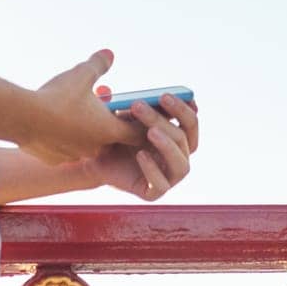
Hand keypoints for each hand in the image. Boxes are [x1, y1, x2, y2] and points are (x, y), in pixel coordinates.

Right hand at [24, 51, 143, 164]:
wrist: (22, 116)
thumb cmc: (58, 96)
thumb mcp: (82, 74)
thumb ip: (98, 65)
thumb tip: (109, 54)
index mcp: (109, 129)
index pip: (136, 134)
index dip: (136, 124)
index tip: (130, 114)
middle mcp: (96, 148)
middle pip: (110, 139)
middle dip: (105, 124)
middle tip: (97, 107)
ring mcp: (75, 156)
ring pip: (86, 145)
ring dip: (84, 133)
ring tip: (73, 113)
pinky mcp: (55, 160)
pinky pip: (65, 151)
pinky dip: (63, 140)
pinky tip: (54, 126)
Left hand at [84, 86, 199, 200]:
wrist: (95, 160)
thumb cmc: (115, 135)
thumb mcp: (125, 117)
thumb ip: (135, 104)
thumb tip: (135, 93)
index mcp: (178, 136)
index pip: (191, 122)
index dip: (184, 108)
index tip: (166, 95)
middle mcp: (178, 156)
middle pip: (185, 139)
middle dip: (165, 121)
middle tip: (141, 106)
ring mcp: (169, 177)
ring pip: (181, 164)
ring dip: (168, 146)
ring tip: (151, 132)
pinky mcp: (154, 193)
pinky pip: (161, 184)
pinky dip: (152, 169)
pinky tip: (140, 155)